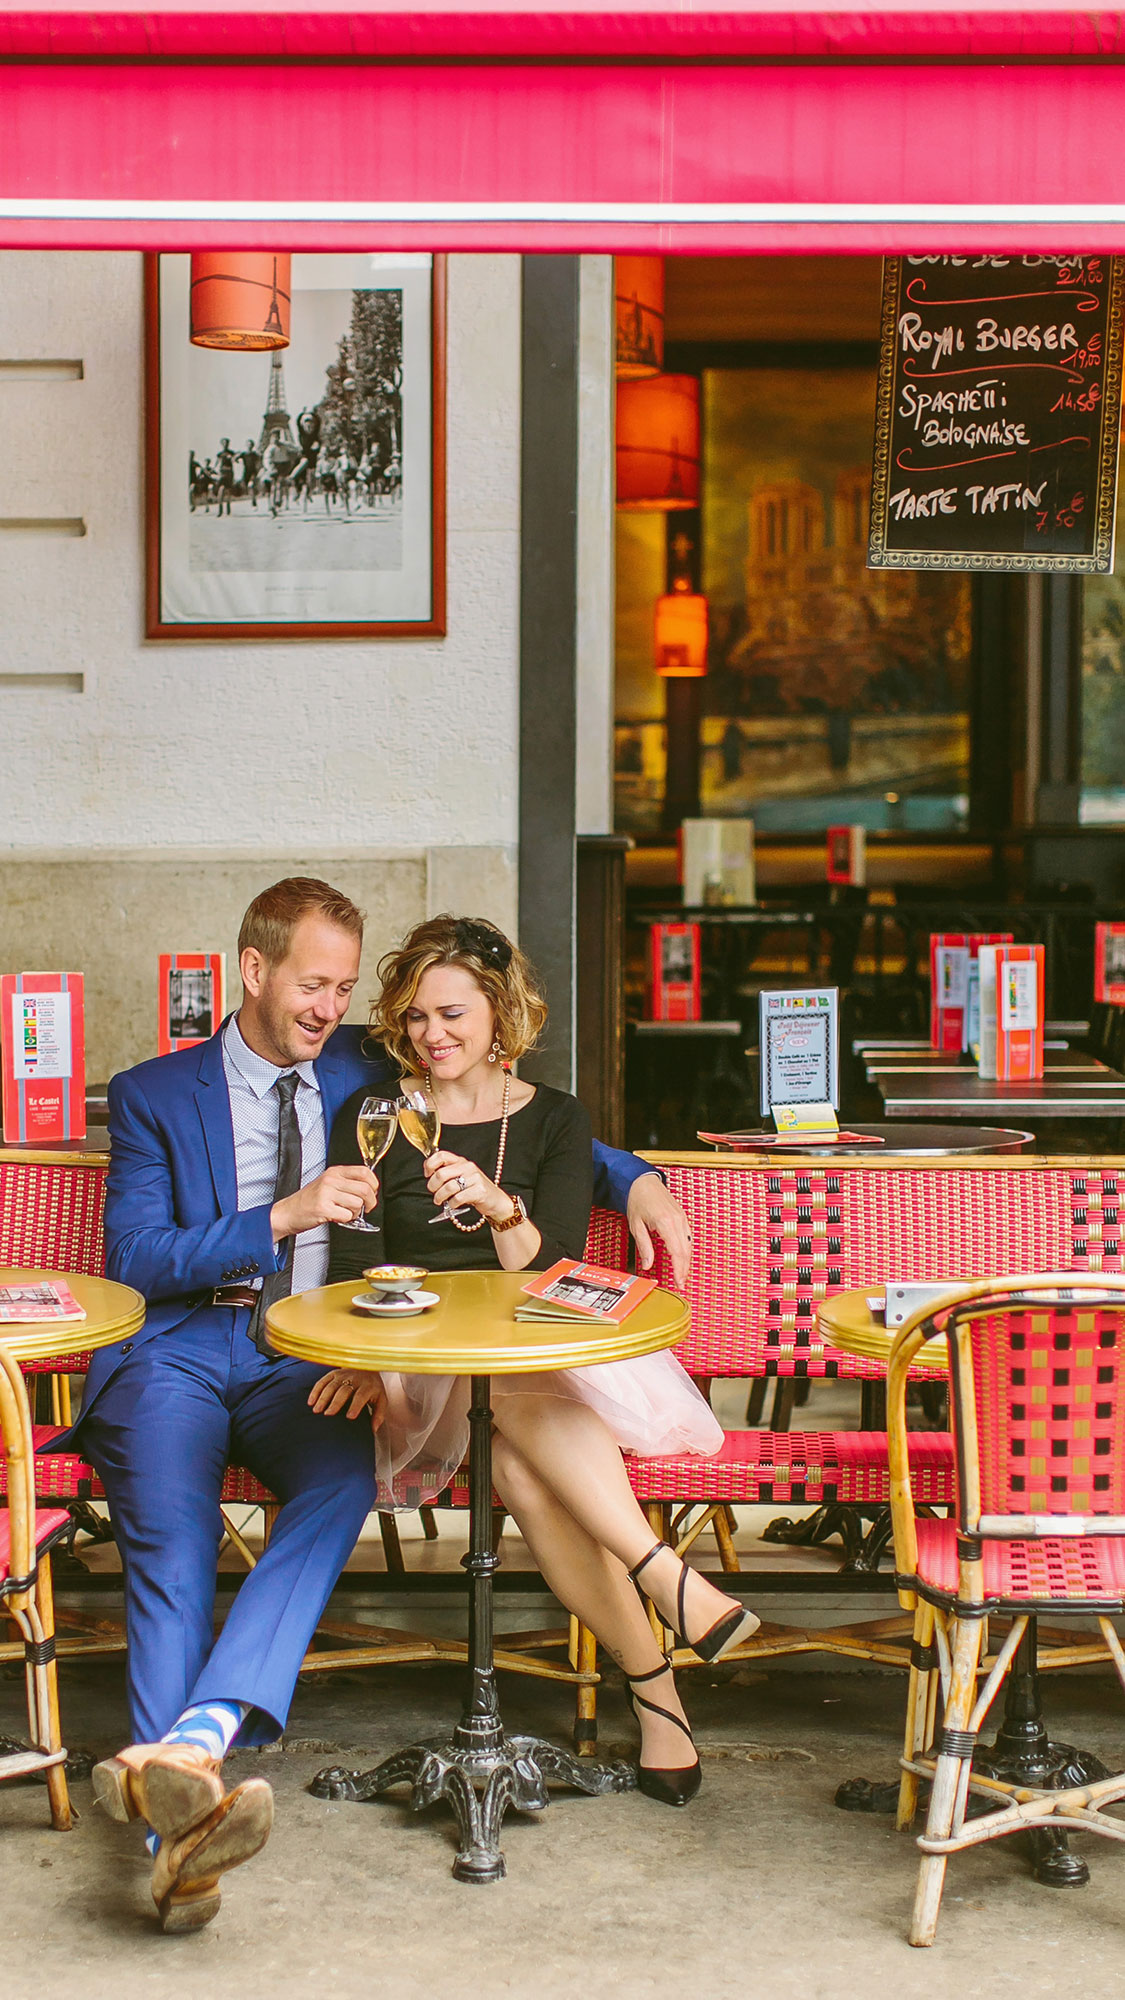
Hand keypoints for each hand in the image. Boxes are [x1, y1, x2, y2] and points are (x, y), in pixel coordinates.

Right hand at [272, 1166, 378, 1239]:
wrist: (288, 1212)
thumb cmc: (308, 1200)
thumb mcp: (328, 1184)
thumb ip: (346, 1183)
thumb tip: (369, 1189)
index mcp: (335, 1172)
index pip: (365, 1172)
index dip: (374, 1184)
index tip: (373, 1192)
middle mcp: (331, 1180)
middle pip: (365, 1189)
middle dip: (370, 1202)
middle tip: (366, 1208)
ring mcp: (326, 1193)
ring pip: (357, 1204)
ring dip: (355, 1213)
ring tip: (344, 1212)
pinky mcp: (323, 1208)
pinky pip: (347, 1216)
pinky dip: (345, 1220)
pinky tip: (336, 1217)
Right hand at [308, 1369, 386, 1428]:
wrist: (367, 1367)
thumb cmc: (373, 1389)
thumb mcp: (381, 1400)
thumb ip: (378, 1414)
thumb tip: (373, 1430)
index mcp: (368, 1386)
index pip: (361, 1396)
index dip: (355, 1405)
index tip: (349, 1417)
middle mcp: (355, 1379)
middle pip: (344, 1390)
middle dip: (335, 1402)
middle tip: (328, 1414)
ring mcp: (343, 1374)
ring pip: (331, 1385)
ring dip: (323, 1397)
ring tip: (316, 1410)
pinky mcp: (334, 1373)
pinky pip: (323, 1381)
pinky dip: (316, 1391)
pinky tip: (311, 1402)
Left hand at [424, 1149, 509, 1224]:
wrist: (495, 1200)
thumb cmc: (475, 1189)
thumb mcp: (462, 1176)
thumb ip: (448, 1172)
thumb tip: (429, 1174)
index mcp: (461, 1161)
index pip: (441, 1155)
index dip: (430, 1164)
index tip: (427, 1175)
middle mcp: (468, 1167)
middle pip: (441, 1174)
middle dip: (432, 1186)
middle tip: (433, 1192)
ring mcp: (475, 1178)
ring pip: (448, 1187)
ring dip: (440, 1197)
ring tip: (440, 1201)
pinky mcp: (479, 1191)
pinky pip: (458, 1198)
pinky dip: (452, 1203)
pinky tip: (453, 1204)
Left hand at [626, 1172, 691, 1289]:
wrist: (643, 1182)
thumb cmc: (638, 1200)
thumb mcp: (636, 1225)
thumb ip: (644, 1246)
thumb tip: (648, 1265)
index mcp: (666, 1222)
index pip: (677, 1252)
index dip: (679, 1269)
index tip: (679, 1282)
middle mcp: (677, 1220)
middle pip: (686, 1250)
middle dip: (684, 1269)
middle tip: (681, 1284)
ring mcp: (682, 1218)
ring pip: (689, 1244)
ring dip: (687, 1261)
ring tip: (682, 1275)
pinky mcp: (682, 1217)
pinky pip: (688, 1237)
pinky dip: (687, 1250)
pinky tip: (683, 1259)